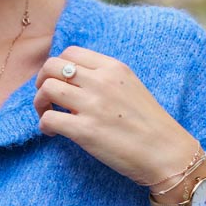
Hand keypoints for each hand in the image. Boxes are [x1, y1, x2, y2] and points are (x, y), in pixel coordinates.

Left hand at [33, 46, 199, 186]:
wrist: (165, 152)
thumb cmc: (149, 124)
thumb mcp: (131, 87)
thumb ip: (105, 79)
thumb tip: (74, 80)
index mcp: (113, 68)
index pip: (71, 53)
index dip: (57, 67)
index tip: (59, 83)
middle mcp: (101, 82)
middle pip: (52, 66)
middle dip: (41, 82)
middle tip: (47, 99)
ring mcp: (92, 105)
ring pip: (46, 89)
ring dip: (39, 103)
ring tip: (48, 116)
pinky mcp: (85, 131)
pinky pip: (48, 119)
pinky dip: (44, 126)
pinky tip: (53, 134)